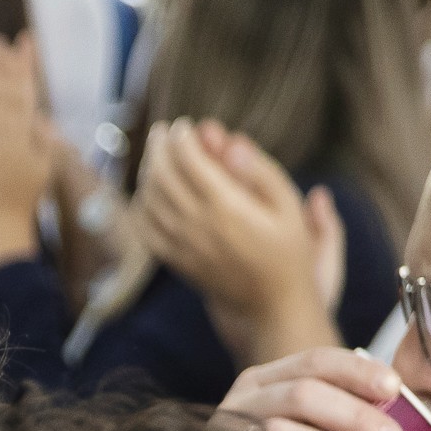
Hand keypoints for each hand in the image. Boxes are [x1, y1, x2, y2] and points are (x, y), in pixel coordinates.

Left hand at [136, 121, 342, 363]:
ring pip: (149, 200)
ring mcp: (182, 246)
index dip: (180, 137)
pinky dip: (142, 204)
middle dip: (158, 148)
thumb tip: (233, 141)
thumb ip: (260, 172)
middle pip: (162, 176)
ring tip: (157, 156)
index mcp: (226, 208)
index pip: (188, 161)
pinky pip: (146, 229)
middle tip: (162, 132)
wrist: (272, 305)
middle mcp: (198, 226)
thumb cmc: (288, 251)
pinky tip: (149, 192)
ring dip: (148, 172)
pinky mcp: (176, 261)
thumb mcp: (288, 206)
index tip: (183, 125)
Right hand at [217, 345, 430, 430]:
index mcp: (276, 381)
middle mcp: (247, 398)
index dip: (357, 371)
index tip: (395, 388)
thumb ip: (372, 425)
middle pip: (303, 389)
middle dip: (354, 413)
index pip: (317, 361)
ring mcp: (227, 430)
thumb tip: (420, 415)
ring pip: (282, 424)